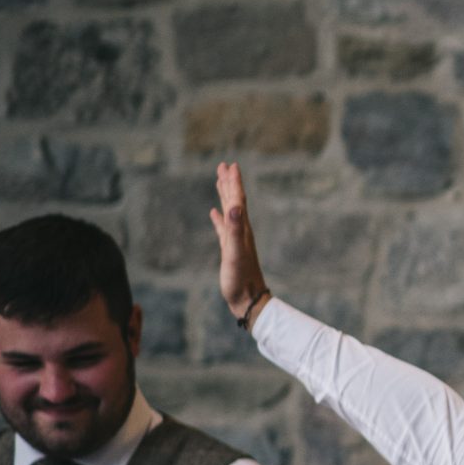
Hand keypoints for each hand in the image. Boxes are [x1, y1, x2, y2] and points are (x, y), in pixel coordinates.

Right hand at [209, 162, 271, 320]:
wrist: (248, 300)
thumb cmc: (241, 279)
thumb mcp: (235, 253)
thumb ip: (234, 230)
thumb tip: (235, 207)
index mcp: (242, 229)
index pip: (237, 201)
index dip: (233, 183)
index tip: (230, 165)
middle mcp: (240, 231)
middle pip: (234, 201)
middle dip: (229, 183)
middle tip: (224, 165)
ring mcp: (235, 240)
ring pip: (229, 212)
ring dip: (225, 196)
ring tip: (219, 182)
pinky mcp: (230, 249)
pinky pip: (223, 228)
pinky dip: (219, 218)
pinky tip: (215, 214)